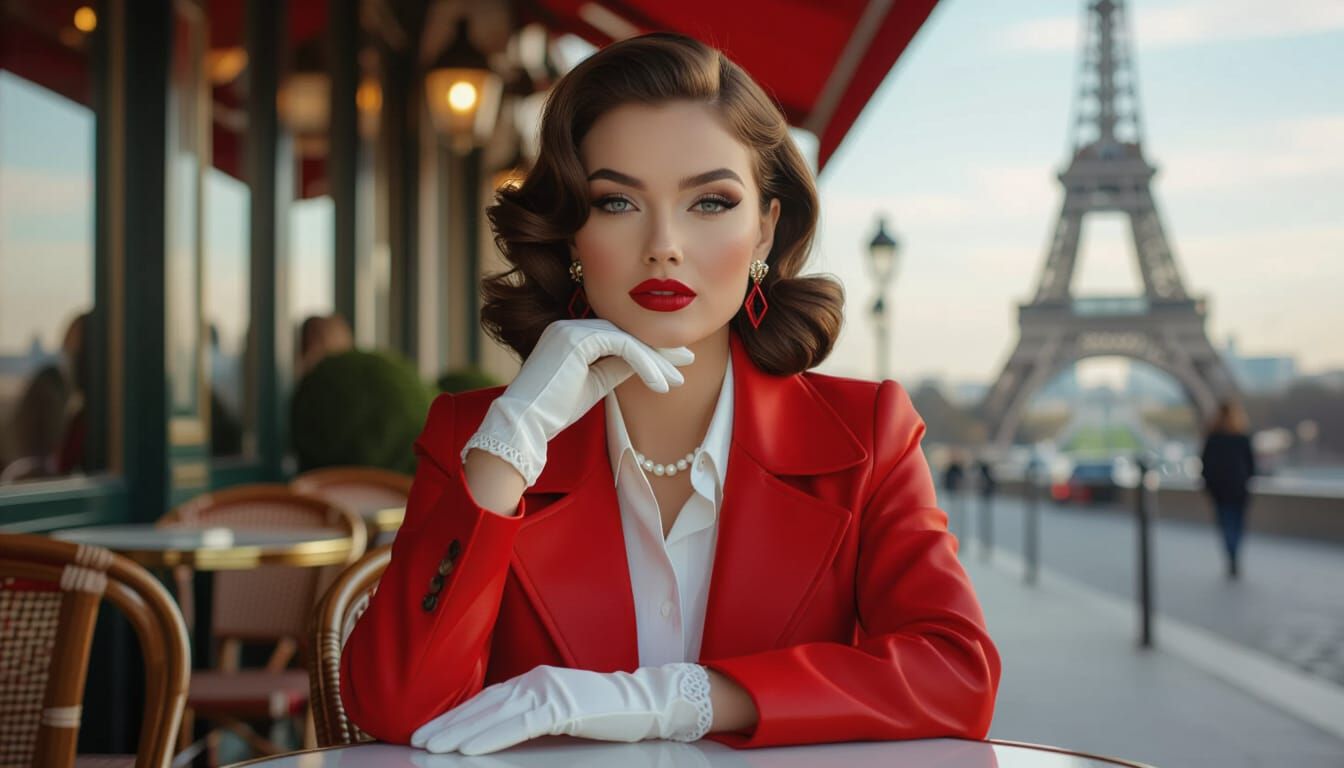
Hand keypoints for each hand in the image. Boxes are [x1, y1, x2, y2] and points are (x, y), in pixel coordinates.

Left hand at [409, 663, 712, 754]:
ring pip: (493, 714)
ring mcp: (548, 691)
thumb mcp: (560, 708)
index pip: (485, 699)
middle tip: (416, 740)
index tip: (429, 729)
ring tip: (433, 747)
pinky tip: (470, 749)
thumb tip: (496, 730)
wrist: (645, 701)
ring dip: (459, 732)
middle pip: (482, 704)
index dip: (455, 714)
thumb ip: (530, 712)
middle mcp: (535, 680)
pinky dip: (490, 736)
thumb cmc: (604, 711)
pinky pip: (518, 725)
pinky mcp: (562, 707)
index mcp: (533, 680)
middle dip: (447, 723)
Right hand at [462, 320, 692, 487]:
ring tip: (677, 380)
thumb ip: (617, 367)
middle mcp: (570, 326)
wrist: (524, 426)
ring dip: (656, 360)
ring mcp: (571, 329)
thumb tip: (646, 361)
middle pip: (625, 332)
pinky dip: (644, 364)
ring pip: (627, 338)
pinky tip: (660, 384)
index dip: (648, 349)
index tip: (674, 363)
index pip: (618, 335)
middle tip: (688, 360)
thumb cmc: (554, 411)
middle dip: (658, 348)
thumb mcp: (595, 384)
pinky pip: (622, 346)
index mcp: (571, 334)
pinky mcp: (577, 340)